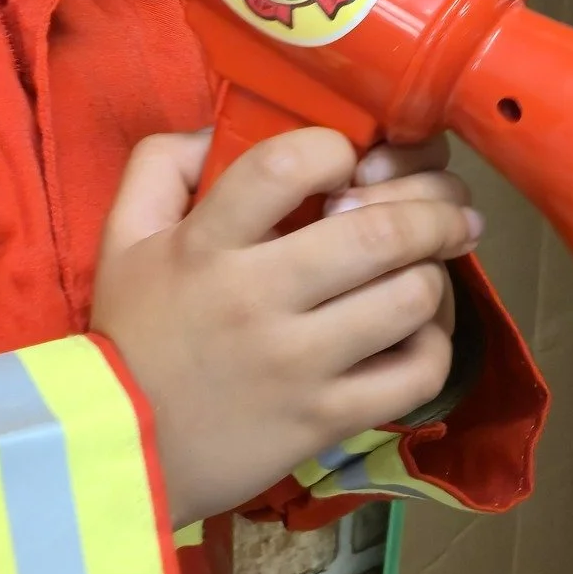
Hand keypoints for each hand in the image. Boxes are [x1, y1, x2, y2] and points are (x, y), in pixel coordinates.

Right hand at [91, 128, 480, 527]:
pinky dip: (435, 343)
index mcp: (206, 243)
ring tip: (432, 262)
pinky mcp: (327, 419)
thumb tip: (223, 125)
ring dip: (435, 270)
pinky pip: (417, 374)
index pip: (286, 166)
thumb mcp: (122, 234)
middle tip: (449, 204)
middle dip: (432, 207)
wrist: (122, 448)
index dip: (335, 148)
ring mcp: (299, 364)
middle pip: (378, 233)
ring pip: (410, 299)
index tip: (349, 158)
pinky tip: (420, 328)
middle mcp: (257, 298)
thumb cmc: (132, 331)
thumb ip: (162, 163)